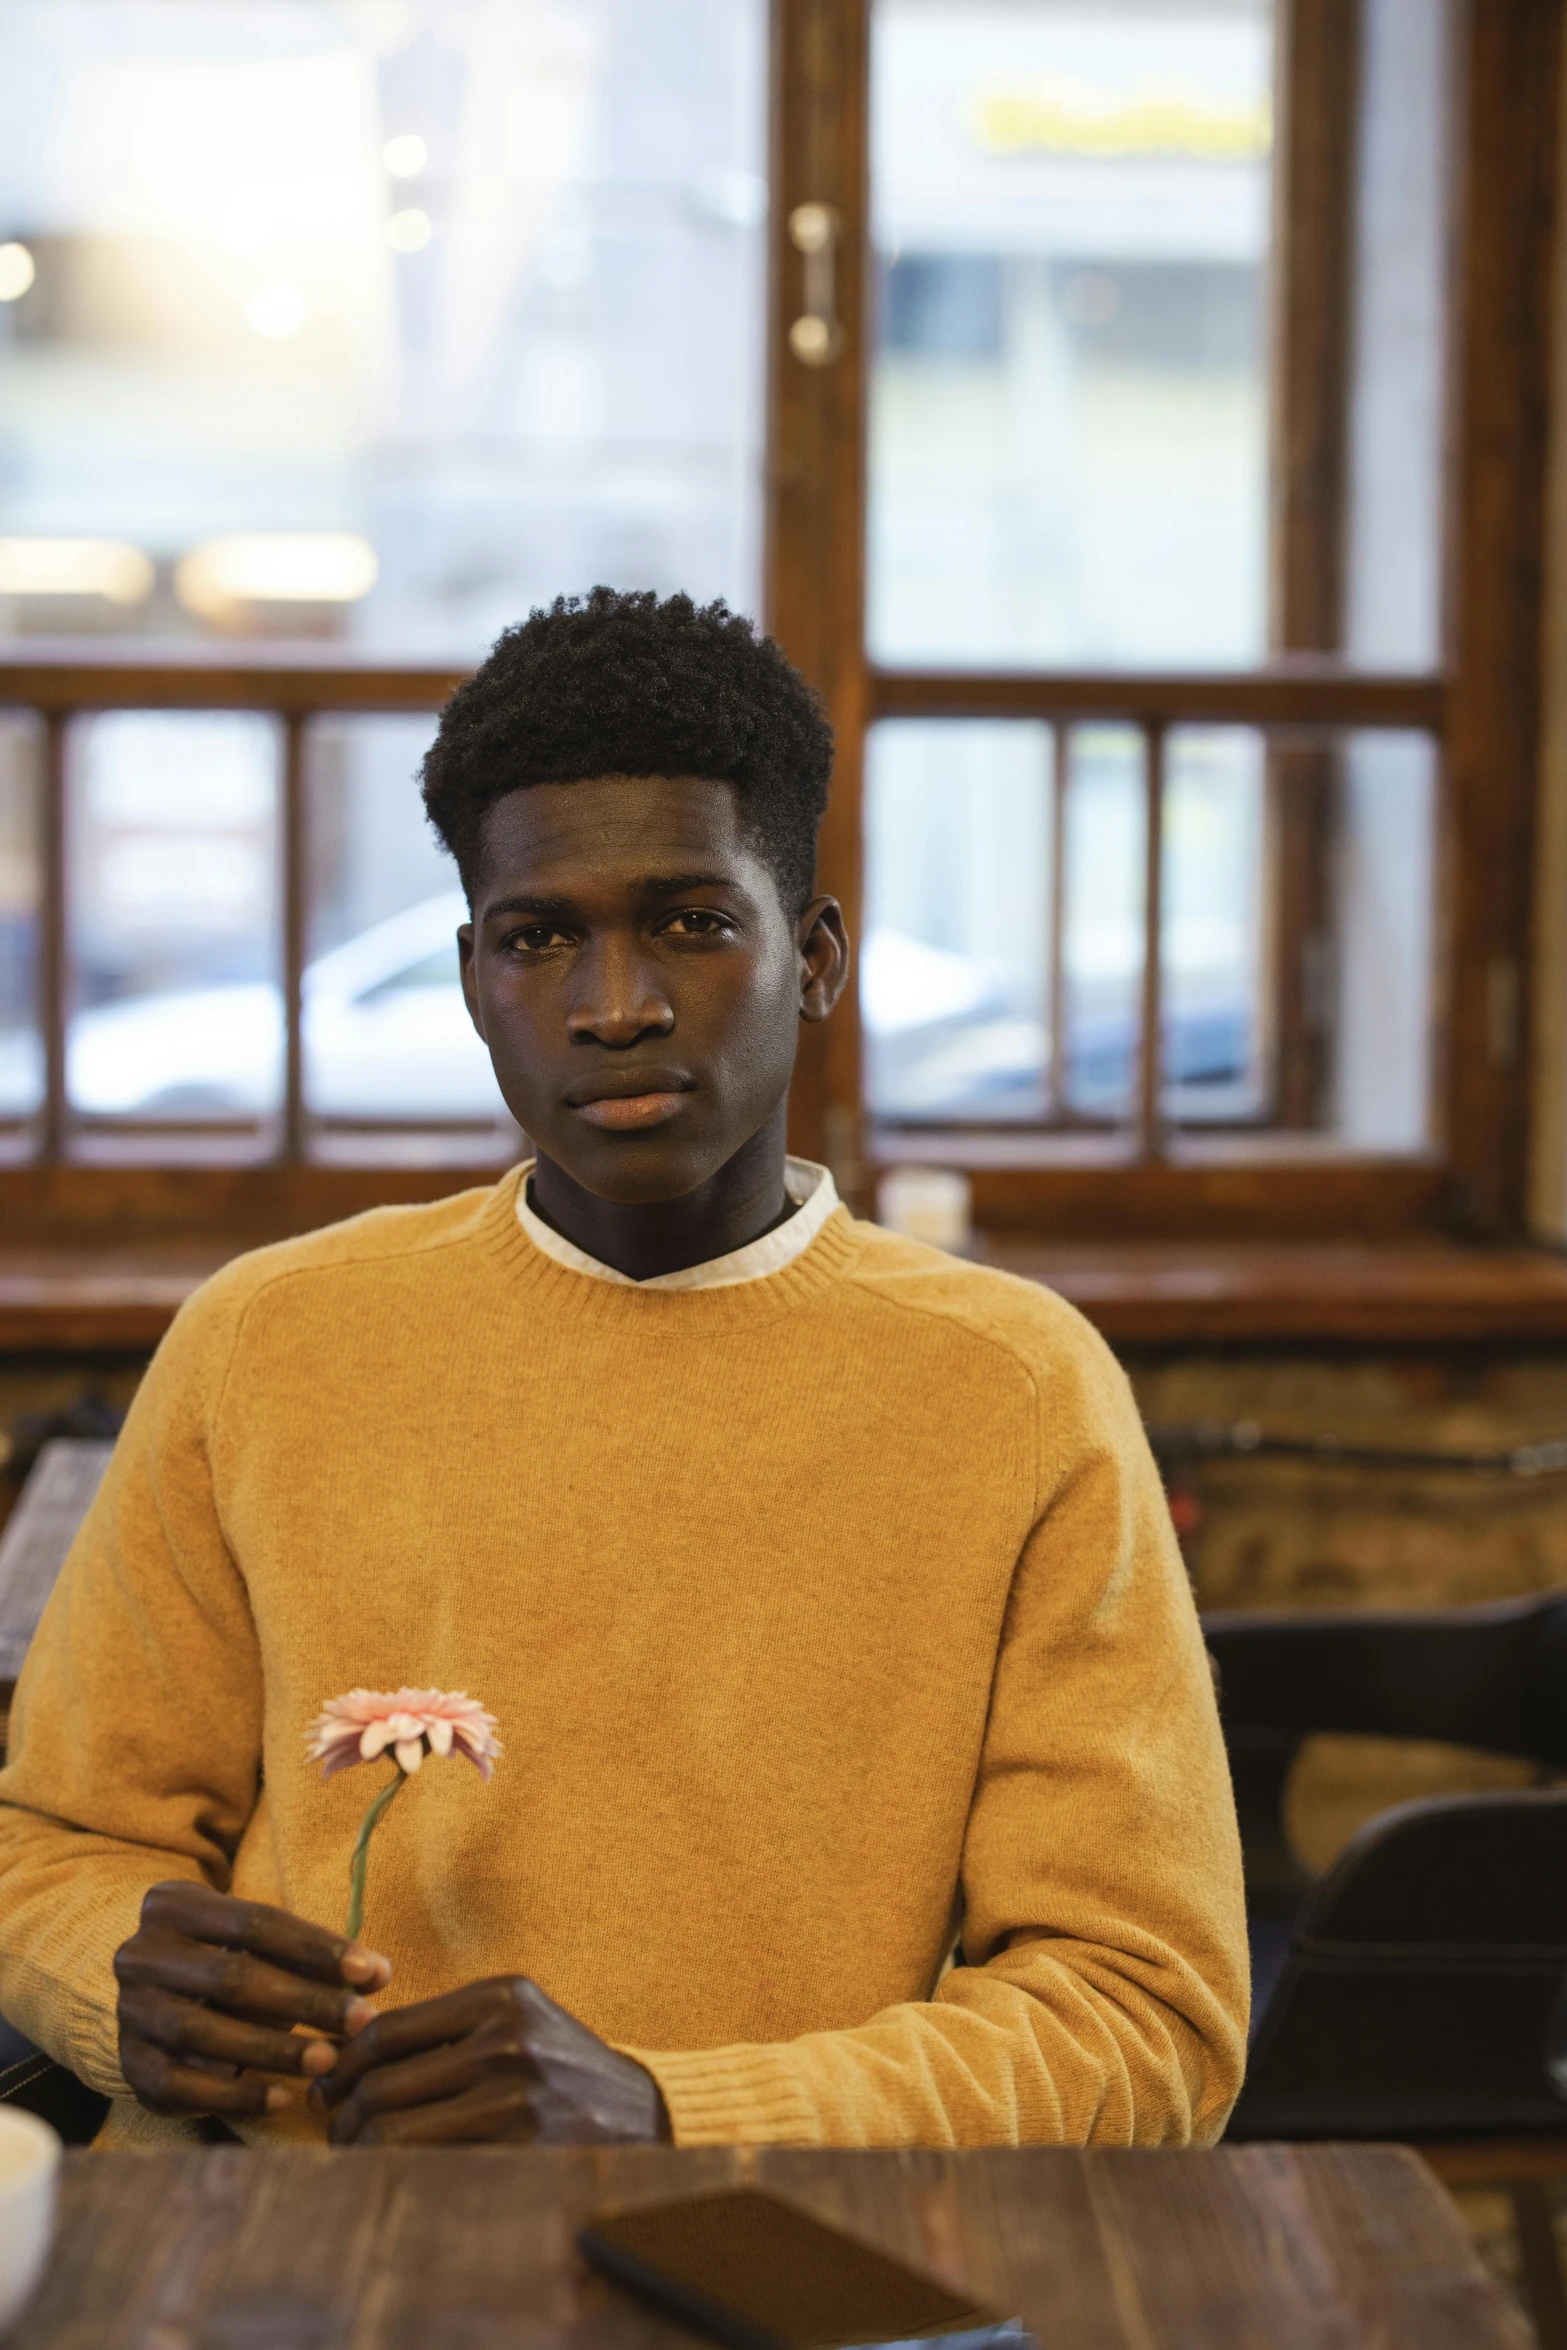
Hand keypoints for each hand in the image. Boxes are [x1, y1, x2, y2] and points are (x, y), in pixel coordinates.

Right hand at [114, 1880, 390, 2119]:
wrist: (154, 1997)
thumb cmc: (228, 1961)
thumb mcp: (263, 1946)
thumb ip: (317, 1957)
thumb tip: (380, 1973)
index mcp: (173, 1905)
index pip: (256, 1923)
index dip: (317, 1948)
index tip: (371, 1971)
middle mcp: (140, 1955)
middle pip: (231, 1977)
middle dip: (304, 2002)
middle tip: (361, 2021)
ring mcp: (129, 2012)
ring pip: (203, 2032)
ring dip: (273, 2050)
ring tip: (328, 2060)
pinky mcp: (131, 2066)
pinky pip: (182, 2086)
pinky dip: (235, 2095)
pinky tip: (283, 2098)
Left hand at [312, 1975, 670, 2145]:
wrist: (639, 2113)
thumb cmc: (558, 2068)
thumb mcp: (514, 2022)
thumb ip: (446, 2027)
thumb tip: (351, 2046)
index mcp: (498, 1997)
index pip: (387, 2032)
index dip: (344, 2067)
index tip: (329, 2089)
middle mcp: (504, 2037)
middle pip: (382, 2083)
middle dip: (344, 2116)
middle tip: (335, 2133)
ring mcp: (513, 2093)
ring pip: (394, 2129)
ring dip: (360, 2150)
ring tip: (355, 2157)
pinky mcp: (519, 2145)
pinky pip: (427, 2163)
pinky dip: (395, 2172)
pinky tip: (393, 2175)